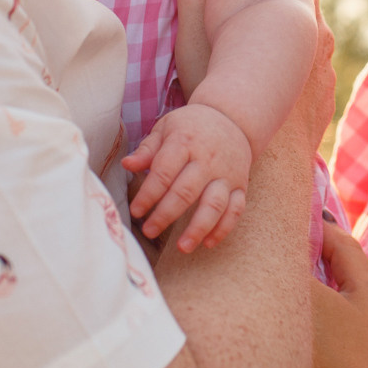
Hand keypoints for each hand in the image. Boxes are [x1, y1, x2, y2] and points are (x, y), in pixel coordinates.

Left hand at [124, 103, 251, 250]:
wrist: (232, 119)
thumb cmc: (191, 127)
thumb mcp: (167, 128)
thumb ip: (147, 149)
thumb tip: (127, 165)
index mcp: (185, 142)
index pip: (164, 172)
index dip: (148, 194)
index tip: (136, 211)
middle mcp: (208, 159)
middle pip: (186, 191)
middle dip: (166, 214)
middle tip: (149, 231)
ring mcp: (227, 174)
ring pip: (214, 204)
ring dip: (198, 228)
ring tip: (182, 248)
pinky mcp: (240, 186)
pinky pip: (236, 210)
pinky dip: (224, 228)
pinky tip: (208, 243)